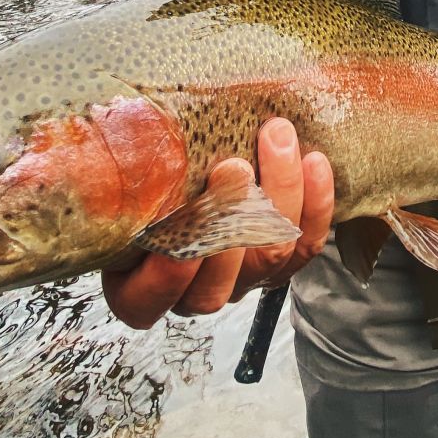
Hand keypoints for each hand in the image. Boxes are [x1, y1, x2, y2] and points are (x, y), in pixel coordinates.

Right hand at [101, 117, 333, 329]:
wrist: (186, 169)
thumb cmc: (143, 176)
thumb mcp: (121, 181)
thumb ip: (124, 175)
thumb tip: (122, 135)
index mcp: (138, 289)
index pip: (145, 302)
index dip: (165, 275)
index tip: (178, 225)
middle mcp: (192, 293)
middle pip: (217, 284)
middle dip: (229, 222)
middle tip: (232, 165)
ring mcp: (242, 280)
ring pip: (270, 257)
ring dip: (278, 194)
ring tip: (276, 138)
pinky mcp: (283, 262)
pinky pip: (307, 245)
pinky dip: (316, 203)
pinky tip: (314, 160)